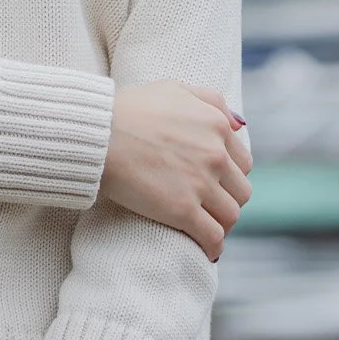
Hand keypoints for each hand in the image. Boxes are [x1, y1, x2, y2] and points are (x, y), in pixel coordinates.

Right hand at [99, 80, 250, 259]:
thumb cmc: (128, 108)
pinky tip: (207, 251)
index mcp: (216, 125)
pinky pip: (213, 236)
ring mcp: (201, 184)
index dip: (229, 176)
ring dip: (221, 223)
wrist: (97, 132)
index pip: (242, 163)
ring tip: (206, 227)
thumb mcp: (173, 88)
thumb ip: (210, 100)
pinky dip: (213, 247)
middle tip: (209, 206)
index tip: (216, 184)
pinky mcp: (182, 210)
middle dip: (227, 199)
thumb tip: (237, 125)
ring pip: (231, 215)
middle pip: (240, 191)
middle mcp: (215, 155)